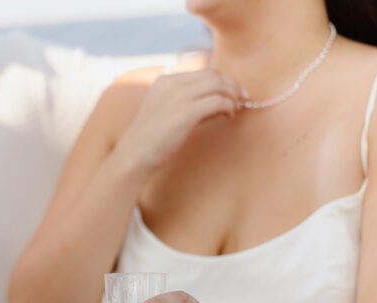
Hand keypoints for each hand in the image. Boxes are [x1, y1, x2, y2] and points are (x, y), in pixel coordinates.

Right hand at [115, 69, 243, 171]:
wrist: (133, 157)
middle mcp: (171, 83)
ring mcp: (177, 96)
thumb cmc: (152, 141)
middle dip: (232, 85)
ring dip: (232, 96)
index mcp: (165, 80)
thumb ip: (193, 104)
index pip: (203, 72)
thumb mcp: (169, 114)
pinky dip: (228, 107)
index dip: (222, 80)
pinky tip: (229, 116)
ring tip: (236, 109)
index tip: (233, 92)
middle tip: (243, 99)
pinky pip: (217, 102)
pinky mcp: (185, 112)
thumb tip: (223, 103)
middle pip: (213, 75)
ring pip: (218, 85)